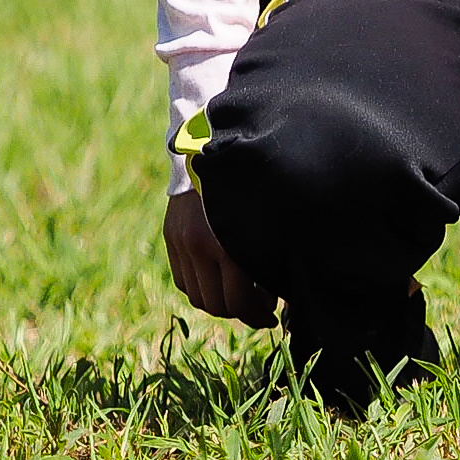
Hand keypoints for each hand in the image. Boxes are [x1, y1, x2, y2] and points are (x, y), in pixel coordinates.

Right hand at [163, 191, 277, 327]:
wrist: (217, 143)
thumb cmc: (257, 179)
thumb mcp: (270, 216)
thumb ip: (274, 252)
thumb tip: (288, 289)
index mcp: (228, 242)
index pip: (239, 302)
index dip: (258, 316)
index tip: (274, 316)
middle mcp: (200, 246)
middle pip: (217, 304)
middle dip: (243, 311)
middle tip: (263, 306)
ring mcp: (181, 241)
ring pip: (198, 296)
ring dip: (221, 302)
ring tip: (243, 293)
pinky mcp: (171, 236)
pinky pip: (184, 280)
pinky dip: (202, 287)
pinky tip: (222, 278)